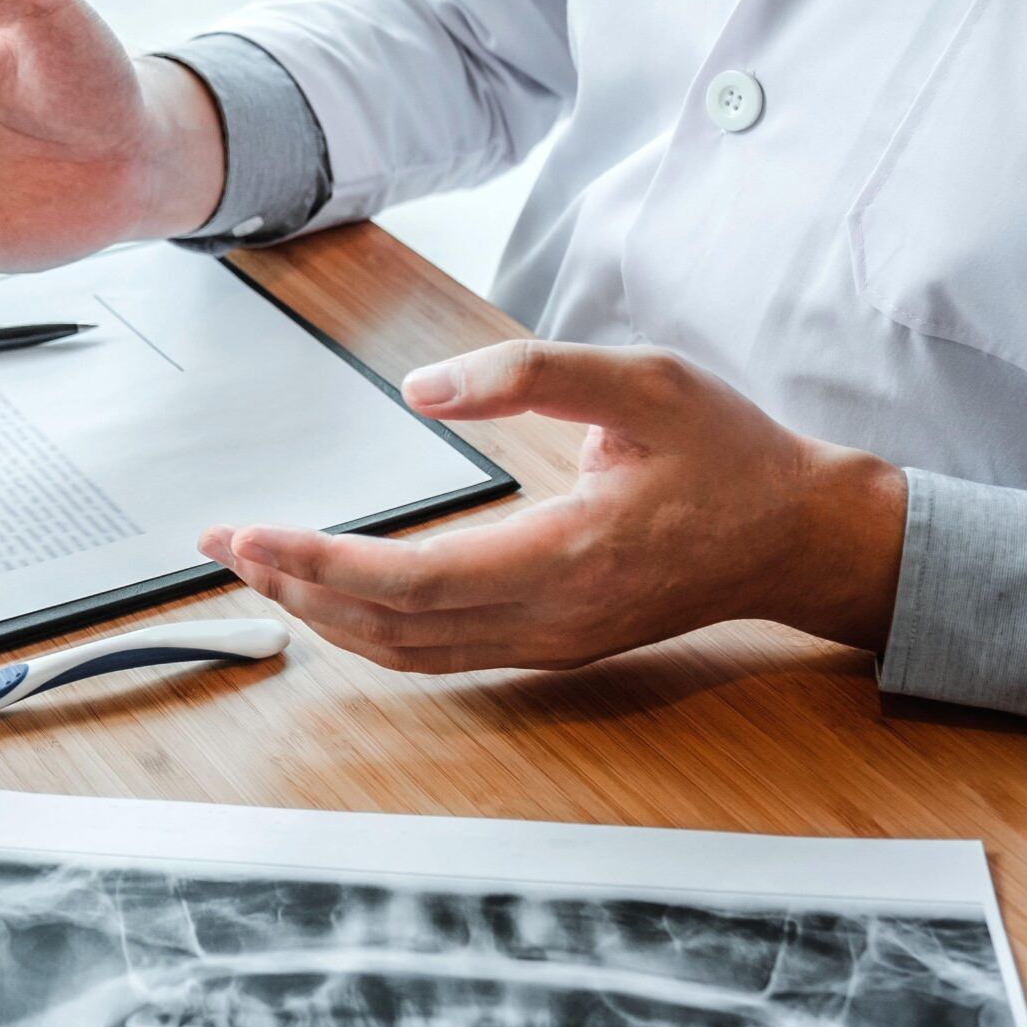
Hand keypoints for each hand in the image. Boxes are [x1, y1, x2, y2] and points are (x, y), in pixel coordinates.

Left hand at [198, 342, 906, 672]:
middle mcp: (552, 616)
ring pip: (410, 650)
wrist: (799, 536)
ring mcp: (551, 640)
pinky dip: (371, 628)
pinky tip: (332, 595)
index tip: (253, 535)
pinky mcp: (551, 642)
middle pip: (393, 626)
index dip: (322, 561)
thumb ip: (531, 374)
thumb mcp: (643, 380)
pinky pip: (439, 651)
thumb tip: (424, 388)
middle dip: (296, 586)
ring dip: (325, 612)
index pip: (415, 578)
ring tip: (260, 565)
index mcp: (570, 555)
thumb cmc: (729, 453)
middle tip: (226, 543)